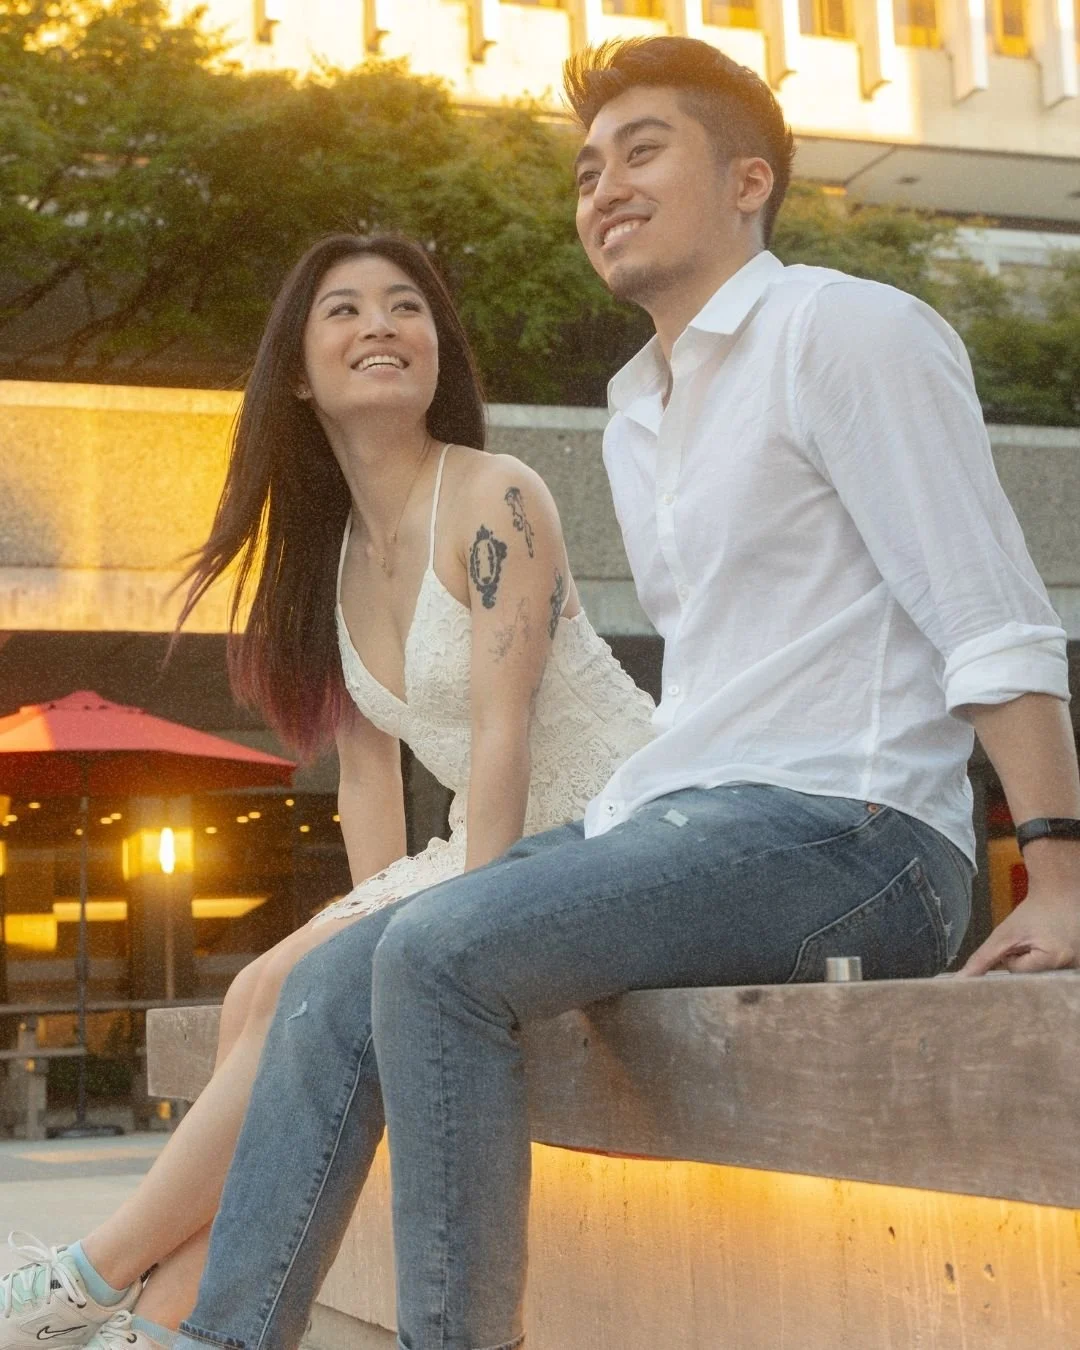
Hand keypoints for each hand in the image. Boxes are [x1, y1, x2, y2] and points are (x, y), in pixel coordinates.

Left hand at [960, 885, 1079, 974]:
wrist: (1060, 895)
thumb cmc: (1033, 912)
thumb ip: (982, 959)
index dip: (1012, 956)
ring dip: (1036, 963)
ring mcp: (1078, 967)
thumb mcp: (1004, 934)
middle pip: (1031, 978)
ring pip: (1042, 976)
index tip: (1020, 941)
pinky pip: (1054, 974)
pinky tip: (1051, 947)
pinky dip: (1047, 963)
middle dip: (1025, 962)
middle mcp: (1071, 967)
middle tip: (1032, 940)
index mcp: (1055, 959)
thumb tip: (961, 981)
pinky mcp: (1079, 966)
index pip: (1017, 972)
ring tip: (1043, 942)